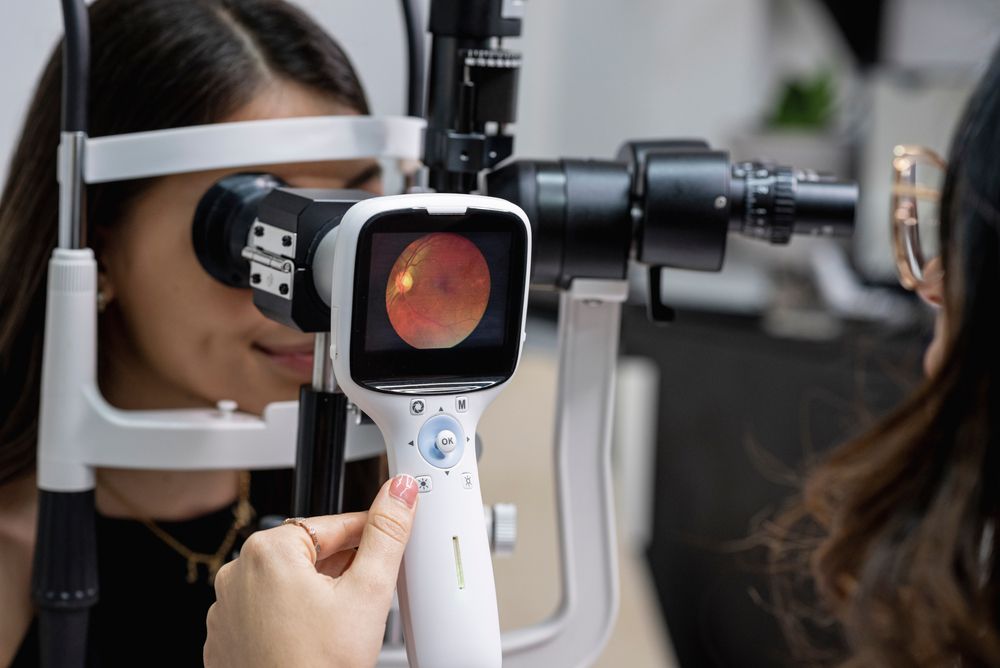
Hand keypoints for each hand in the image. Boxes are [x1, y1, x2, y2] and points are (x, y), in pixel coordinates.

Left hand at [204, 474, 419, 667]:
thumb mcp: (368, 592)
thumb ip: (387, 533)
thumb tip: (398, 490)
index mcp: (267, 551)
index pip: (331, 523)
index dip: (367, 533)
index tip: (387, 541)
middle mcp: (237, 575)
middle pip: (309, 553)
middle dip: (343, 566)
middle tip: (370, 591)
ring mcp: (226, 610)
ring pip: (287, 584)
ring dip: (319, 592)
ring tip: (346, 621)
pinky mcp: (226, 640)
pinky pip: (266, 613)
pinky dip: (293, 618)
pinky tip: (318, 639)